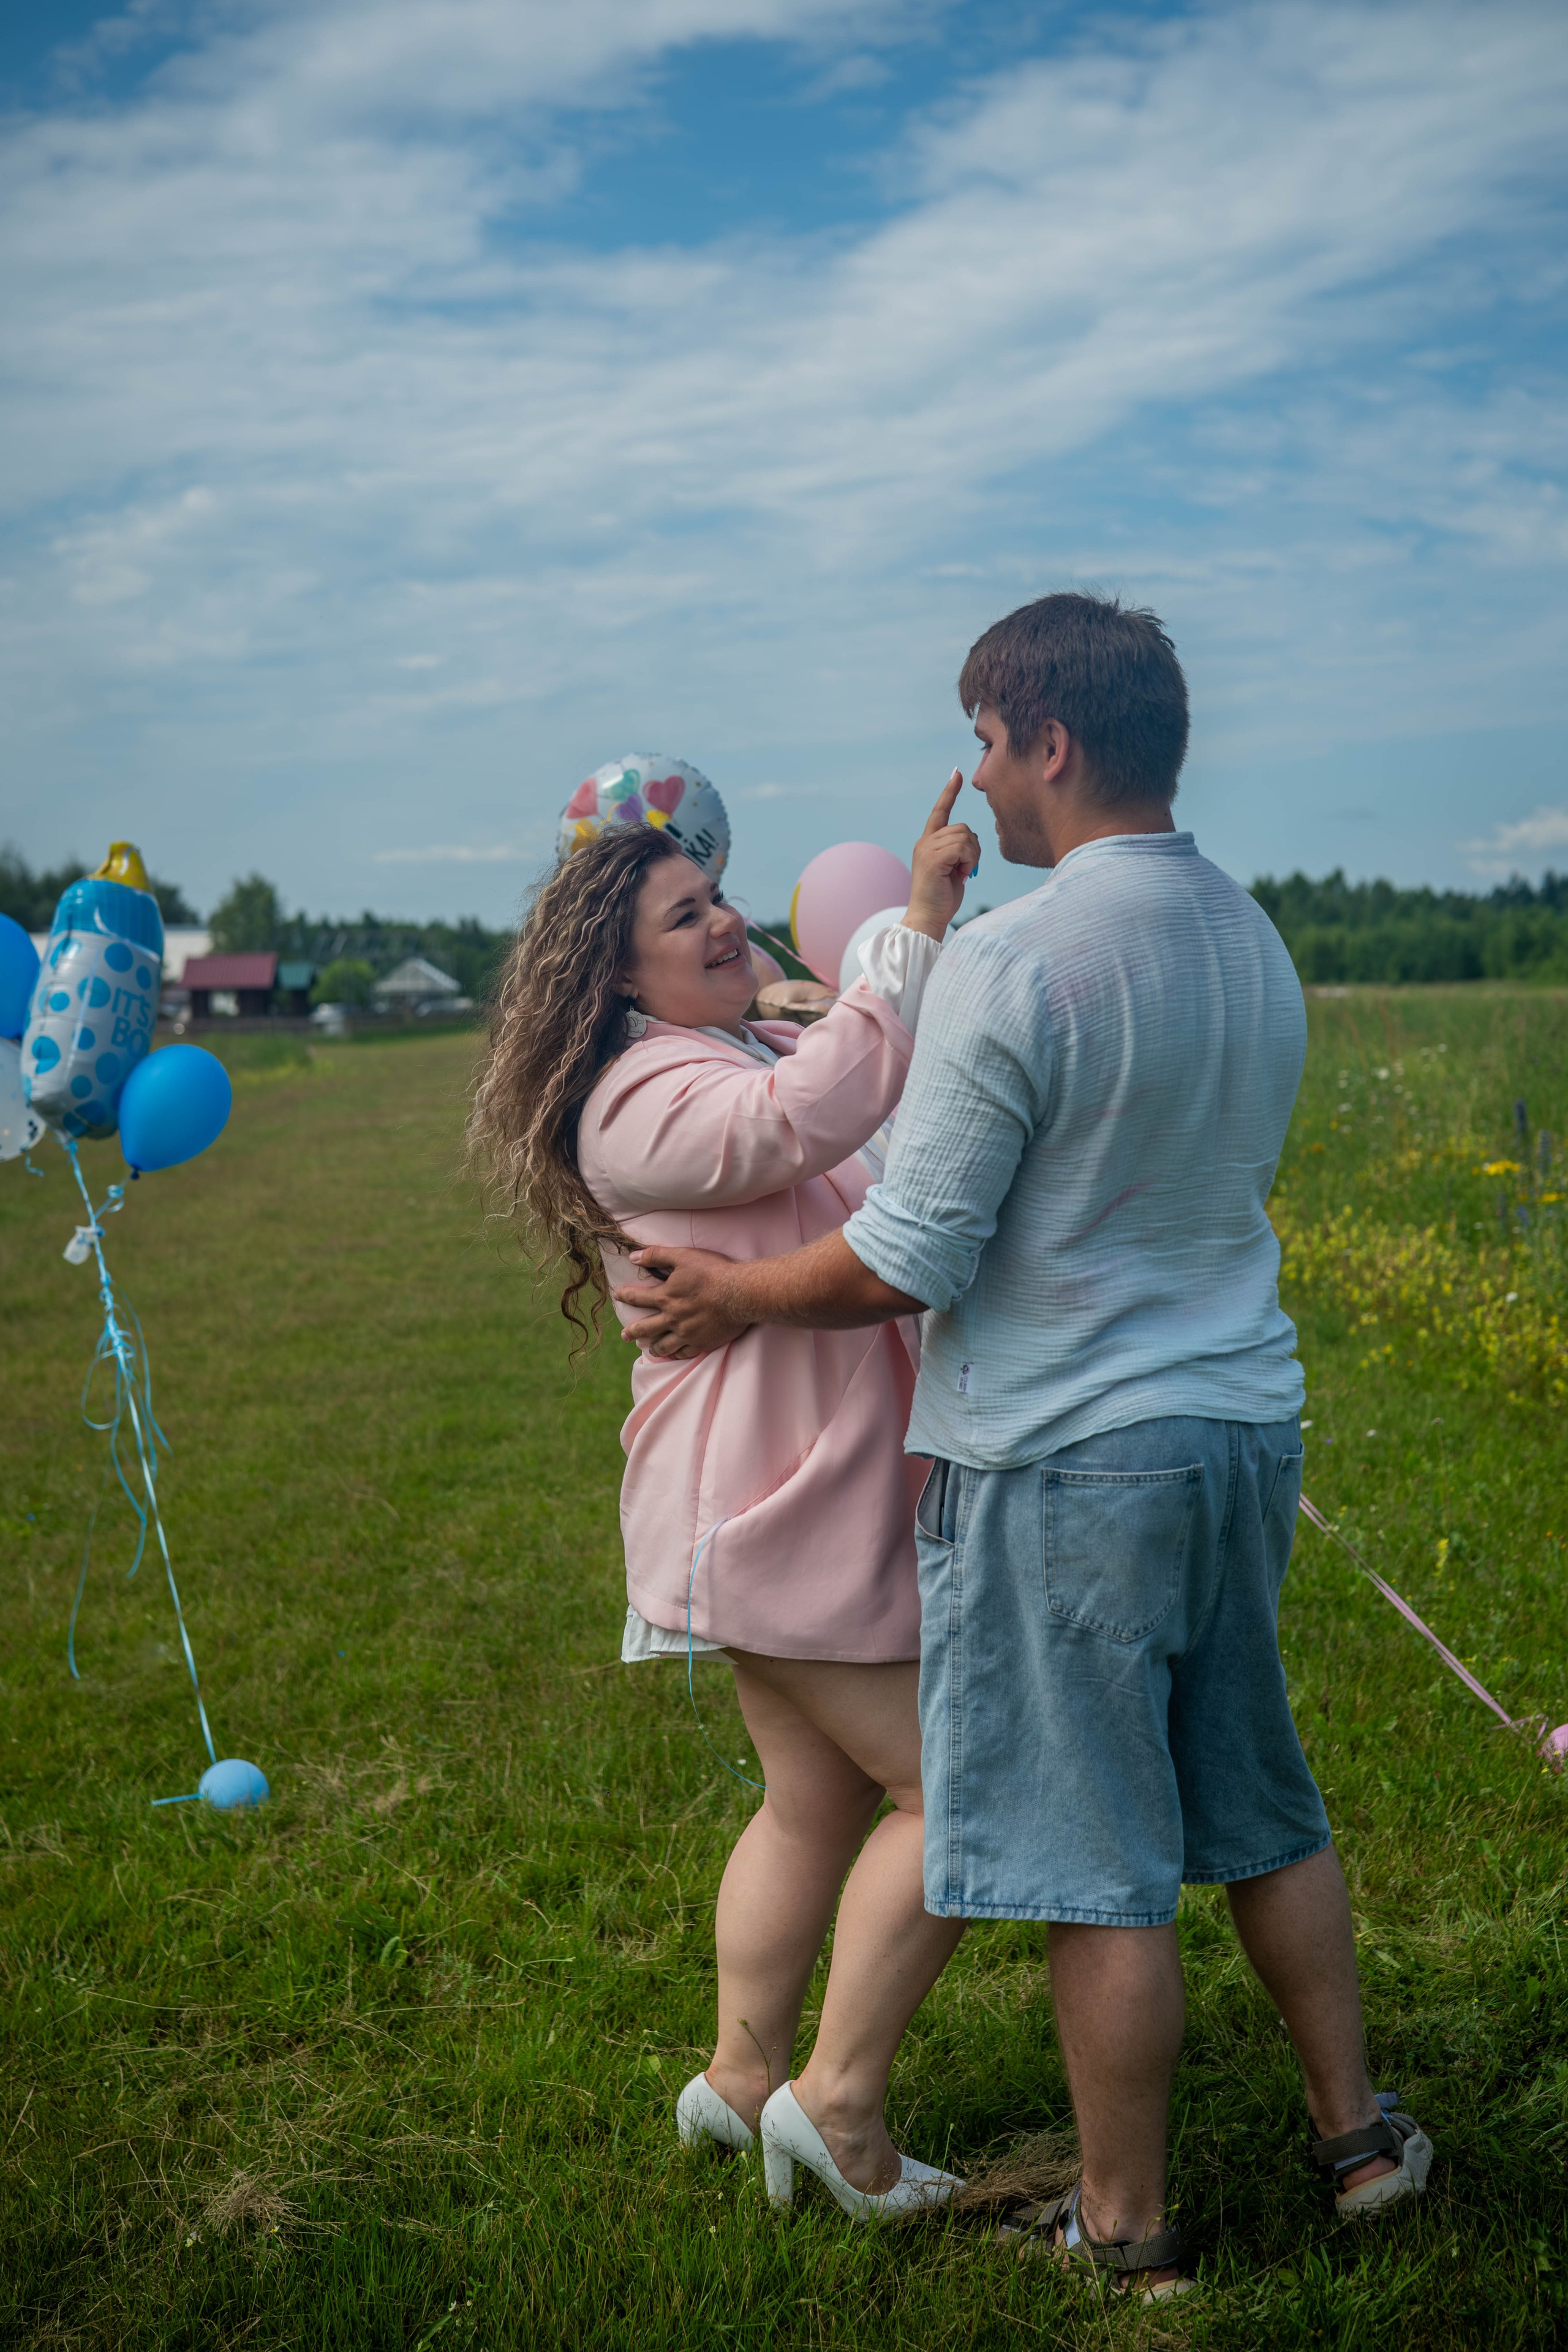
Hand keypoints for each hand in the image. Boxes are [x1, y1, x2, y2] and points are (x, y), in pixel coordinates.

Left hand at [613, 1244, 751, 1358]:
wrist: (740, 1293)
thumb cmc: (713, 1272)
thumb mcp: (683, 1256)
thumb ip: (657, 1255)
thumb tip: (634, 1256)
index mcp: (665, 1297)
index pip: (638, 1298)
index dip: (625, 1296)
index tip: (618, 1296)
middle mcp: (672, 1318)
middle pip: (645, 1328)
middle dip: (632, 1331)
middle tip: (624, 1335)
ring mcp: (686, 1333)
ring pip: (663, 1345)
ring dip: (652, 1347)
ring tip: (647, 1349)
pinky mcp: (702, 1343)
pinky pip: (683, 1353)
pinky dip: (675, 1354)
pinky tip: (673, 1354)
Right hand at [905, 771, 981, 940]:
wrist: (927, 918)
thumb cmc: (943, 899)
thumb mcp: (953, 869)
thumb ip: (958, 850)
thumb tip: (971, 841)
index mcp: (928, 842)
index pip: (940, 811)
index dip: (949, 792)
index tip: (957, 773)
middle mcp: (925, 842)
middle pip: (963, 827)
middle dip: (973, 849)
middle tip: (966, 869)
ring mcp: (926, 849)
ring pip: (965, 836)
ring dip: (972, 856)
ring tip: (962, 873)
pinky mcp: (932, 858)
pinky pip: (963, 847)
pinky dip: (968, 861)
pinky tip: (961, 875)